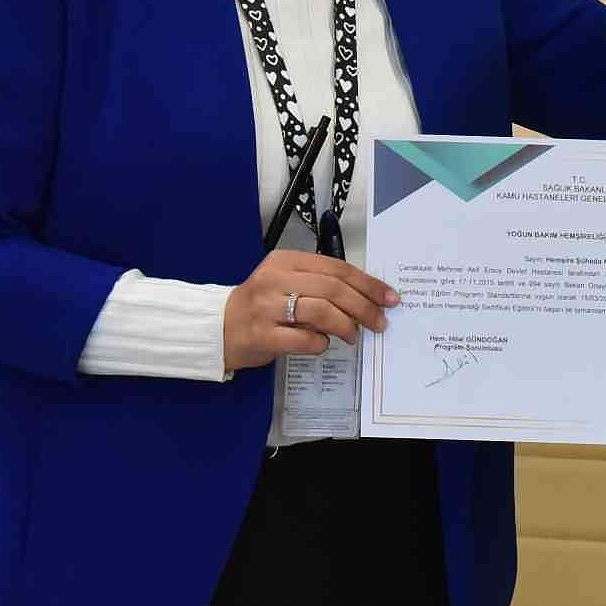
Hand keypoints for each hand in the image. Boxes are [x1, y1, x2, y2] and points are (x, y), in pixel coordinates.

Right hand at [224, 250, 398, 370]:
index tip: (388, 297)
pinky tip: (323, 344)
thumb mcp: (287, 283)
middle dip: (363, 306)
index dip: (367, 283)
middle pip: (332, 289)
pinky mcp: (262, 335)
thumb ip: (321, 285)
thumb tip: (367, 297)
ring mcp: (266, 307)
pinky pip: (304, 339)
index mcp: (285, 261)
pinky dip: (321, 343)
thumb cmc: (262, 305)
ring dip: (346, 325)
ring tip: (354, 335)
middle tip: (379, 322)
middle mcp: (274, 279)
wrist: (218, 328)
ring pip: (321, 311)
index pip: (336, 268)